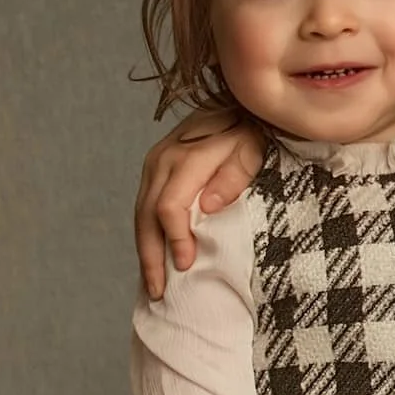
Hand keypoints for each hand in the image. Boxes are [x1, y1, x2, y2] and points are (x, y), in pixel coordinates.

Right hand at [135, 108, 267, 298]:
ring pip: (140, 214)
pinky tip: (154, 258)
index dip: (175, 239)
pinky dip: (147, 235)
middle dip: (151, 256)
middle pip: (147, 215)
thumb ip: (234, 176)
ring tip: (153, 284)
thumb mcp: (254, 149)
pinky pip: (144, 207)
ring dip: (145, 250)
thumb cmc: (253, 130)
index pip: (169, 207)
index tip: (186, 266)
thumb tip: (209, 206)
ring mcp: (154, 164)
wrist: (239, 103)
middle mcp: (161, 160)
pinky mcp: (154, 169)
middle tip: (158, 291)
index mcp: (185, 157)